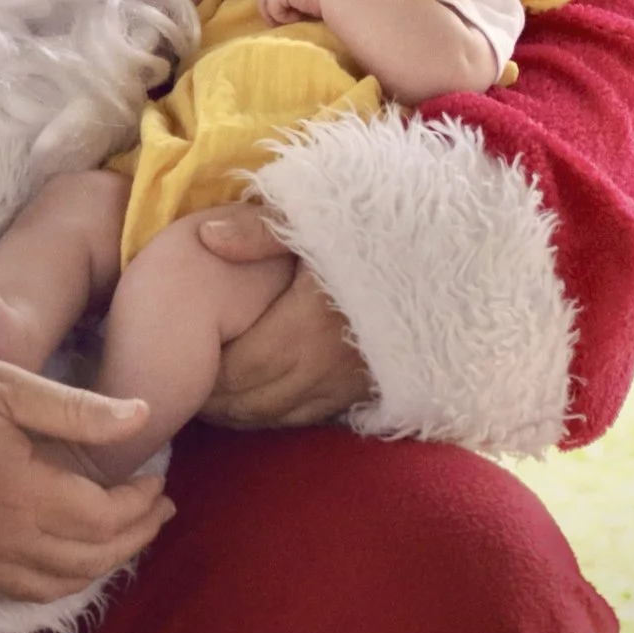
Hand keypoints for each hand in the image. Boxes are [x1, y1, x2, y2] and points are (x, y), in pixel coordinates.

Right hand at [0, 356, 175, 600]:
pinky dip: (58, 580)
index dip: (140, 503)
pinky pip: (21, 590)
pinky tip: (69, 555)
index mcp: (24, 493)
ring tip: (125, 535)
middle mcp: (5, 539)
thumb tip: (141, 415)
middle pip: (91, 559)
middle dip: (135, 537)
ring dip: (101, 564)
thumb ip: (78, 410)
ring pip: (59, 584)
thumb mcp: (9, 387)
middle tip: (157, 510)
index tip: (157, 478)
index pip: (105, 517)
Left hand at [196, 205, 373, 427]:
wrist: (451, 258)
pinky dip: (280, 415)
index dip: (206, 377)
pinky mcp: (370, 390)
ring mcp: (350, 384)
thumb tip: (206, 238)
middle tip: (189, 390)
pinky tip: (263, 401)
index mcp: (305, 325)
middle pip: (254, 401)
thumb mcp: (321, 215)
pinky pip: (314, 417)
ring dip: (244, 414)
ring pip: (281, 416)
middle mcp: (325, 366)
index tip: (182, 366)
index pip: (238, 369)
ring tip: (216, 401)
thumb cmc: (382, 231)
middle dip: (217, 402)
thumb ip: (260, 229)